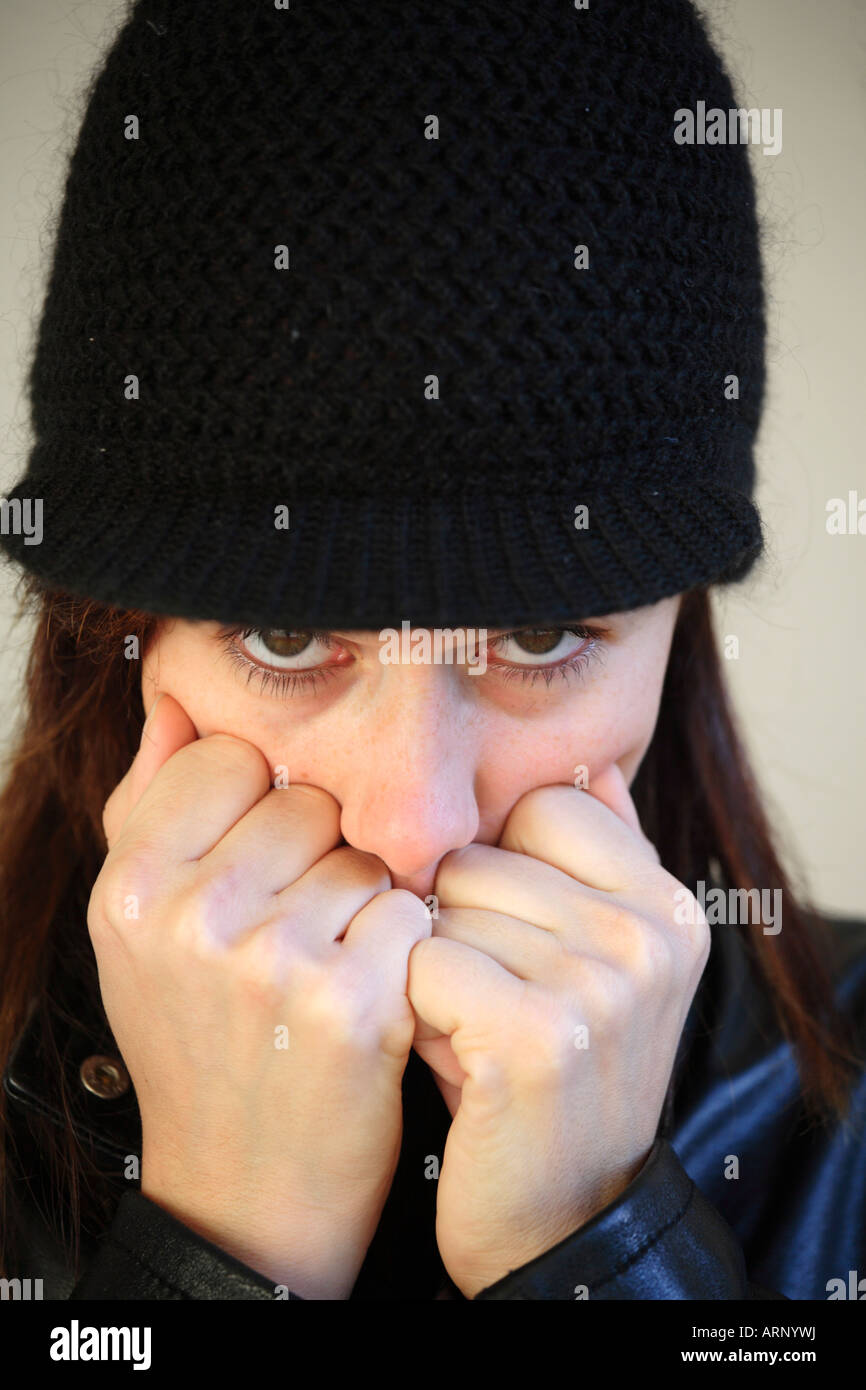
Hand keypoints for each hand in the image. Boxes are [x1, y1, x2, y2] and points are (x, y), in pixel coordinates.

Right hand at [89, 692, 430, 1298]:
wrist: (243, 1187)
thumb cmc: (198, 1042)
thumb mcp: (141, 928)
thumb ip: (152, 804)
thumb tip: (177, 698)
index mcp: (131, 885)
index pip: (230, 757)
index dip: (259, 807)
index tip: (258, 866)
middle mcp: (189, 915)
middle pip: (308, 800)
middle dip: (317, 854)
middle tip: (296, 930)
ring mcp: (270, 959)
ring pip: (365, 853)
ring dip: (364, 902)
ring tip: (329, 967)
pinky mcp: (351, 1002)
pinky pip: (408, 909)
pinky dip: (402, 949)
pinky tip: (369, 996)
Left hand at [407, 764, 709, 1298]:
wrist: (559, 1221)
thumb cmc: (554, 1075)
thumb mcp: (598, 961)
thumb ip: (601, 859)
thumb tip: (593, 762)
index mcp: (670, 907)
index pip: (545, 805)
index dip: (502, 867)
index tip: (515, 940)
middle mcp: (648, 936)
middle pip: (478, 858)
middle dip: (457, 929)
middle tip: (488, 1004)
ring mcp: (600, 983)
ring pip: (440, 908)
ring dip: (432, 973)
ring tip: (472, 1032)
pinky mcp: (537, 1034)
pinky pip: (421, 961)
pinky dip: (416, 1011)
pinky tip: (451, 1060)